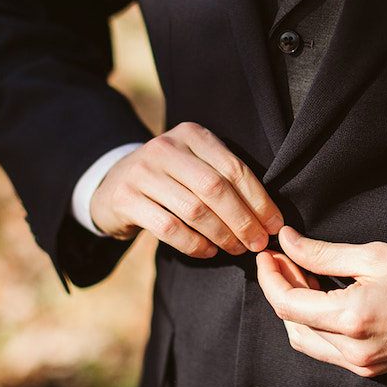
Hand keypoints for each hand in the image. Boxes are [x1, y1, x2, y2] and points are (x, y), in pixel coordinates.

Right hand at [90, 122, 282, 257]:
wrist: (111, 184)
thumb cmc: (169, 179)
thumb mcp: (194, 165)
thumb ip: (224, 178)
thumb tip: (269, 216)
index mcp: (191, 134)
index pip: (233, 168)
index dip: (259, 200)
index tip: (274, 225)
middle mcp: (165, 147)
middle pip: (216, 189)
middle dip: (243, 220)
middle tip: (258, 243)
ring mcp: (142, 172)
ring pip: (194, 210)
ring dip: (222, 235)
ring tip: (236, 250)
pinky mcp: (126, 199)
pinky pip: (170, 228)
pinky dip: (195, 244)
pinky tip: (209, 252)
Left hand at [255, 227, 386, 375]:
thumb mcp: (376, 255)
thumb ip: (324, 253)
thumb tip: (288, 243)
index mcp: (351, 320)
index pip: (287, 304)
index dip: (270, 277)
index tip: (268, 253)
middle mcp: (353, 351)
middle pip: (292, 325)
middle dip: (280, 290)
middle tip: (284, 258)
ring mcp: (363, 365)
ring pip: (307, 341)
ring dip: (296, 309)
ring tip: (302, 275)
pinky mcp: (373, 368)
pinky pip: (329, 350)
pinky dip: (317, 324)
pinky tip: (323, 297)